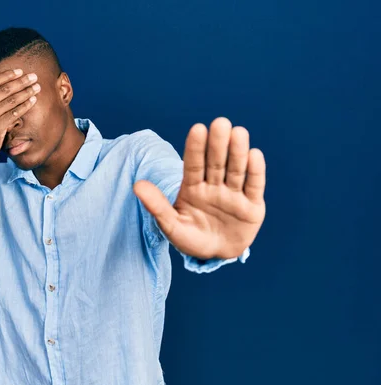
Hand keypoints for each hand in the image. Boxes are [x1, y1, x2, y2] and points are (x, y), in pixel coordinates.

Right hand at [0, 69, 41, 161]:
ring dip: (26, 92)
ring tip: (36, 87)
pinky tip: (33, 101)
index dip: (7, 75)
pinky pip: (14, 113)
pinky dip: (25, 106)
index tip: (20, 71)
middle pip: (5, 90)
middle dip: (21, 82)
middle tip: (33, 77)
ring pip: (11, 100)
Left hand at [133, 117, 265, 259]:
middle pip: (216, 163)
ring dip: (238, 152)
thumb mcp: (171, 225)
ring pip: (236, 170)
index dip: (195, 147)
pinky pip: (254, 186)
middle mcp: (214, 185)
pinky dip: (255, 171)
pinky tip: (254, 154)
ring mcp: (234, 194)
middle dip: (218, 144)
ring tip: (238, 133)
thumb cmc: (190, 238)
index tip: (198, 128)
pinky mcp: (252, 206)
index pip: (193, 164)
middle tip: (221, 122)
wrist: (216, 255)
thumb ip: (156, 206)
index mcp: (193, 187)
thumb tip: (136, 185)